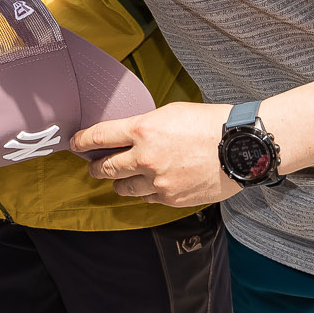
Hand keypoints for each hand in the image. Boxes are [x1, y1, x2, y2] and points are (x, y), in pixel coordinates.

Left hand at [74, 101, 240, 205]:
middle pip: (105, 167)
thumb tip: (128, 136)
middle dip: (95, 167)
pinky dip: (145, 192)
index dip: (82, 141)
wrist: (239, 148)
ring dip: (118, 182)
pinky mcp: (171, 199)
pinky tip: (149, 186)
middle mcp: (145, 158)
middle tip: (92, 166)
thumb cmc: (208, 123)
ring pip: (123, 188)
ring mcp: (157, 182)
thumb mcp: (169, 113)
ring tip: (117, 179)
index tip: (74, 144)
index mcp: (142, 130)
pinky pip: (147, 199)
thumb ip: (144, 126)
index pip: (99, 136)